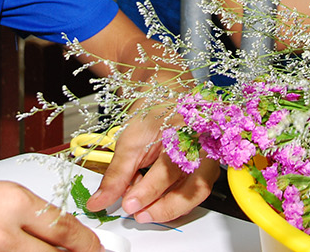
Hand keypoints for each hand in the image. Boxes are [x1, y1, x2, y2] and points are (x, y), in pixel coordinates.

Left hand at [96, 111, 218, 221]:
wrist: (169, 96)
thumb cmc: (154, 111)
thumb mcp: (129, 141)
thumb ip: (116, 174)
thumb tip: (100, 200)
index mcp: (186, 131)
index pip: (170, 168)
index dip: (148, 191)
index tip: (128, 204)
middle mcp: (204, 145)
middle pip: (194, 186)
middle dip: (165, 207)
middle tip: (139, 214)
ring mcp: (209, 158)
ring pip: (198, 192)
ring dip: (171, 208)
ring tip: (145, 212)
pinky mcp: (206, 169)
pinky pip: (194, 192)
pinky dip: (175, 201)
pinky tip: (155, 200)